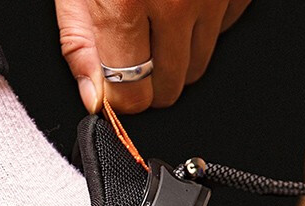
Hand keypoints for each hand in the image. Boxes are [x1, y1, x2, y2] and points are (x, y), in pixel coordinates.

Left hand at [56, 0, 250, 113]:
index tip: (113, 84)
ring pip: (198, 66)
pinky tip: (184, 3)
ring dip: (177, 56)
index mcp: (126, 2)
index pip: (130, 95)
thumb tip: (94, 97)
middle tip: (134, 50)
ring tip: (158, 19)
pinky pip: (224, 31)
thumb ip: (79, 44)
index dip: (118, 96)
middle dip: (147, 81)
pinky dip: (205, 26)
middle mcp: (177, 1)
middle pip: (168, 89)